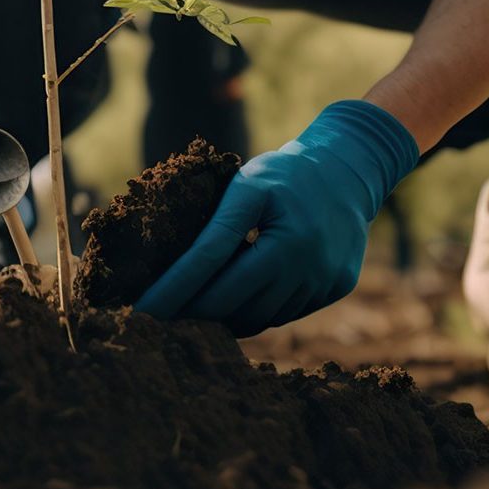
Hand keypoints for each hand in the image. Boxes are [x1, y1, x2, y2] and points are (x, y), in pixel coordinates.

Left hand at [136, 101, 418, 335]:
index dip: (171, 294)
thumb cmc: (284, 174)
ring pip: (259, 317)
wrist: (349, 169)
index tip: (139, 313)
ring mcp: (324, 278)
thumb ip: (215, 228)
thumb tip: (177, 276)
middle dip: (192, 313)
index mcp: (276, 229)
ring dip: (226, 316)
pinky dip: (258, 310)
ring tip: (197, 309)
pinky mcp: (337, 287)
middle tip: (159, 318)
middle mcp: (304, 259)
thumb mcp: (245, 186)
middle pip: (232, 304)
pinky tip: (242, 297)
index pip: (209, 270)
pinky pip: (285, 312)